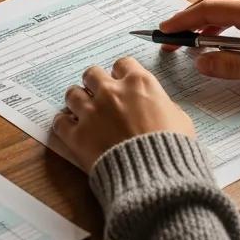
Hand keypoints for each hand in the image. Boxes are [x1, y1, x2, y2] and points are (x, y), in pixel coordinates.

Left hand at [52, 58, 194, 172]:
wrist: (156, 177)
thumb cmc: (172, 149)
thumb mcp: (180, 119)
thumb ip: (163, 105)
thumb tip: (157, 106)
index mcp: (139, 84)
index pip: (123, 63)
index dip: (121, 73)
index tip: (121, 82)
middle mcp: (111, 92)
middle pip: (92, 73)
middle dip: (95, 83)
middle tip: (99, 96)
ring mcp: (91, 112)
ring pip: (72, 93)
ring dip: (77, 101)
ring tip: (82, 112)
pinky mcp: (77, 135)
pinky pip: (59, 122)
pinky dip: (63, 125)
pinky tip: (69, 130)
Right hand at [159, 0, 239, 88]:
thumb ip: (233, 66)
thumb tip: (202, 62)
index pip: (208, 9)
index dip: (182, 20)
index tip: (165, 31)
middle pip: (213, 0)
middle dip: (189, 16)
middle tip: (174, 36)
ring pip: (226, 1)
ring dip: (205, 16)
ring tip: (194, 39)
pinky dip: (223, 17)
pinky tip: (221, 35)